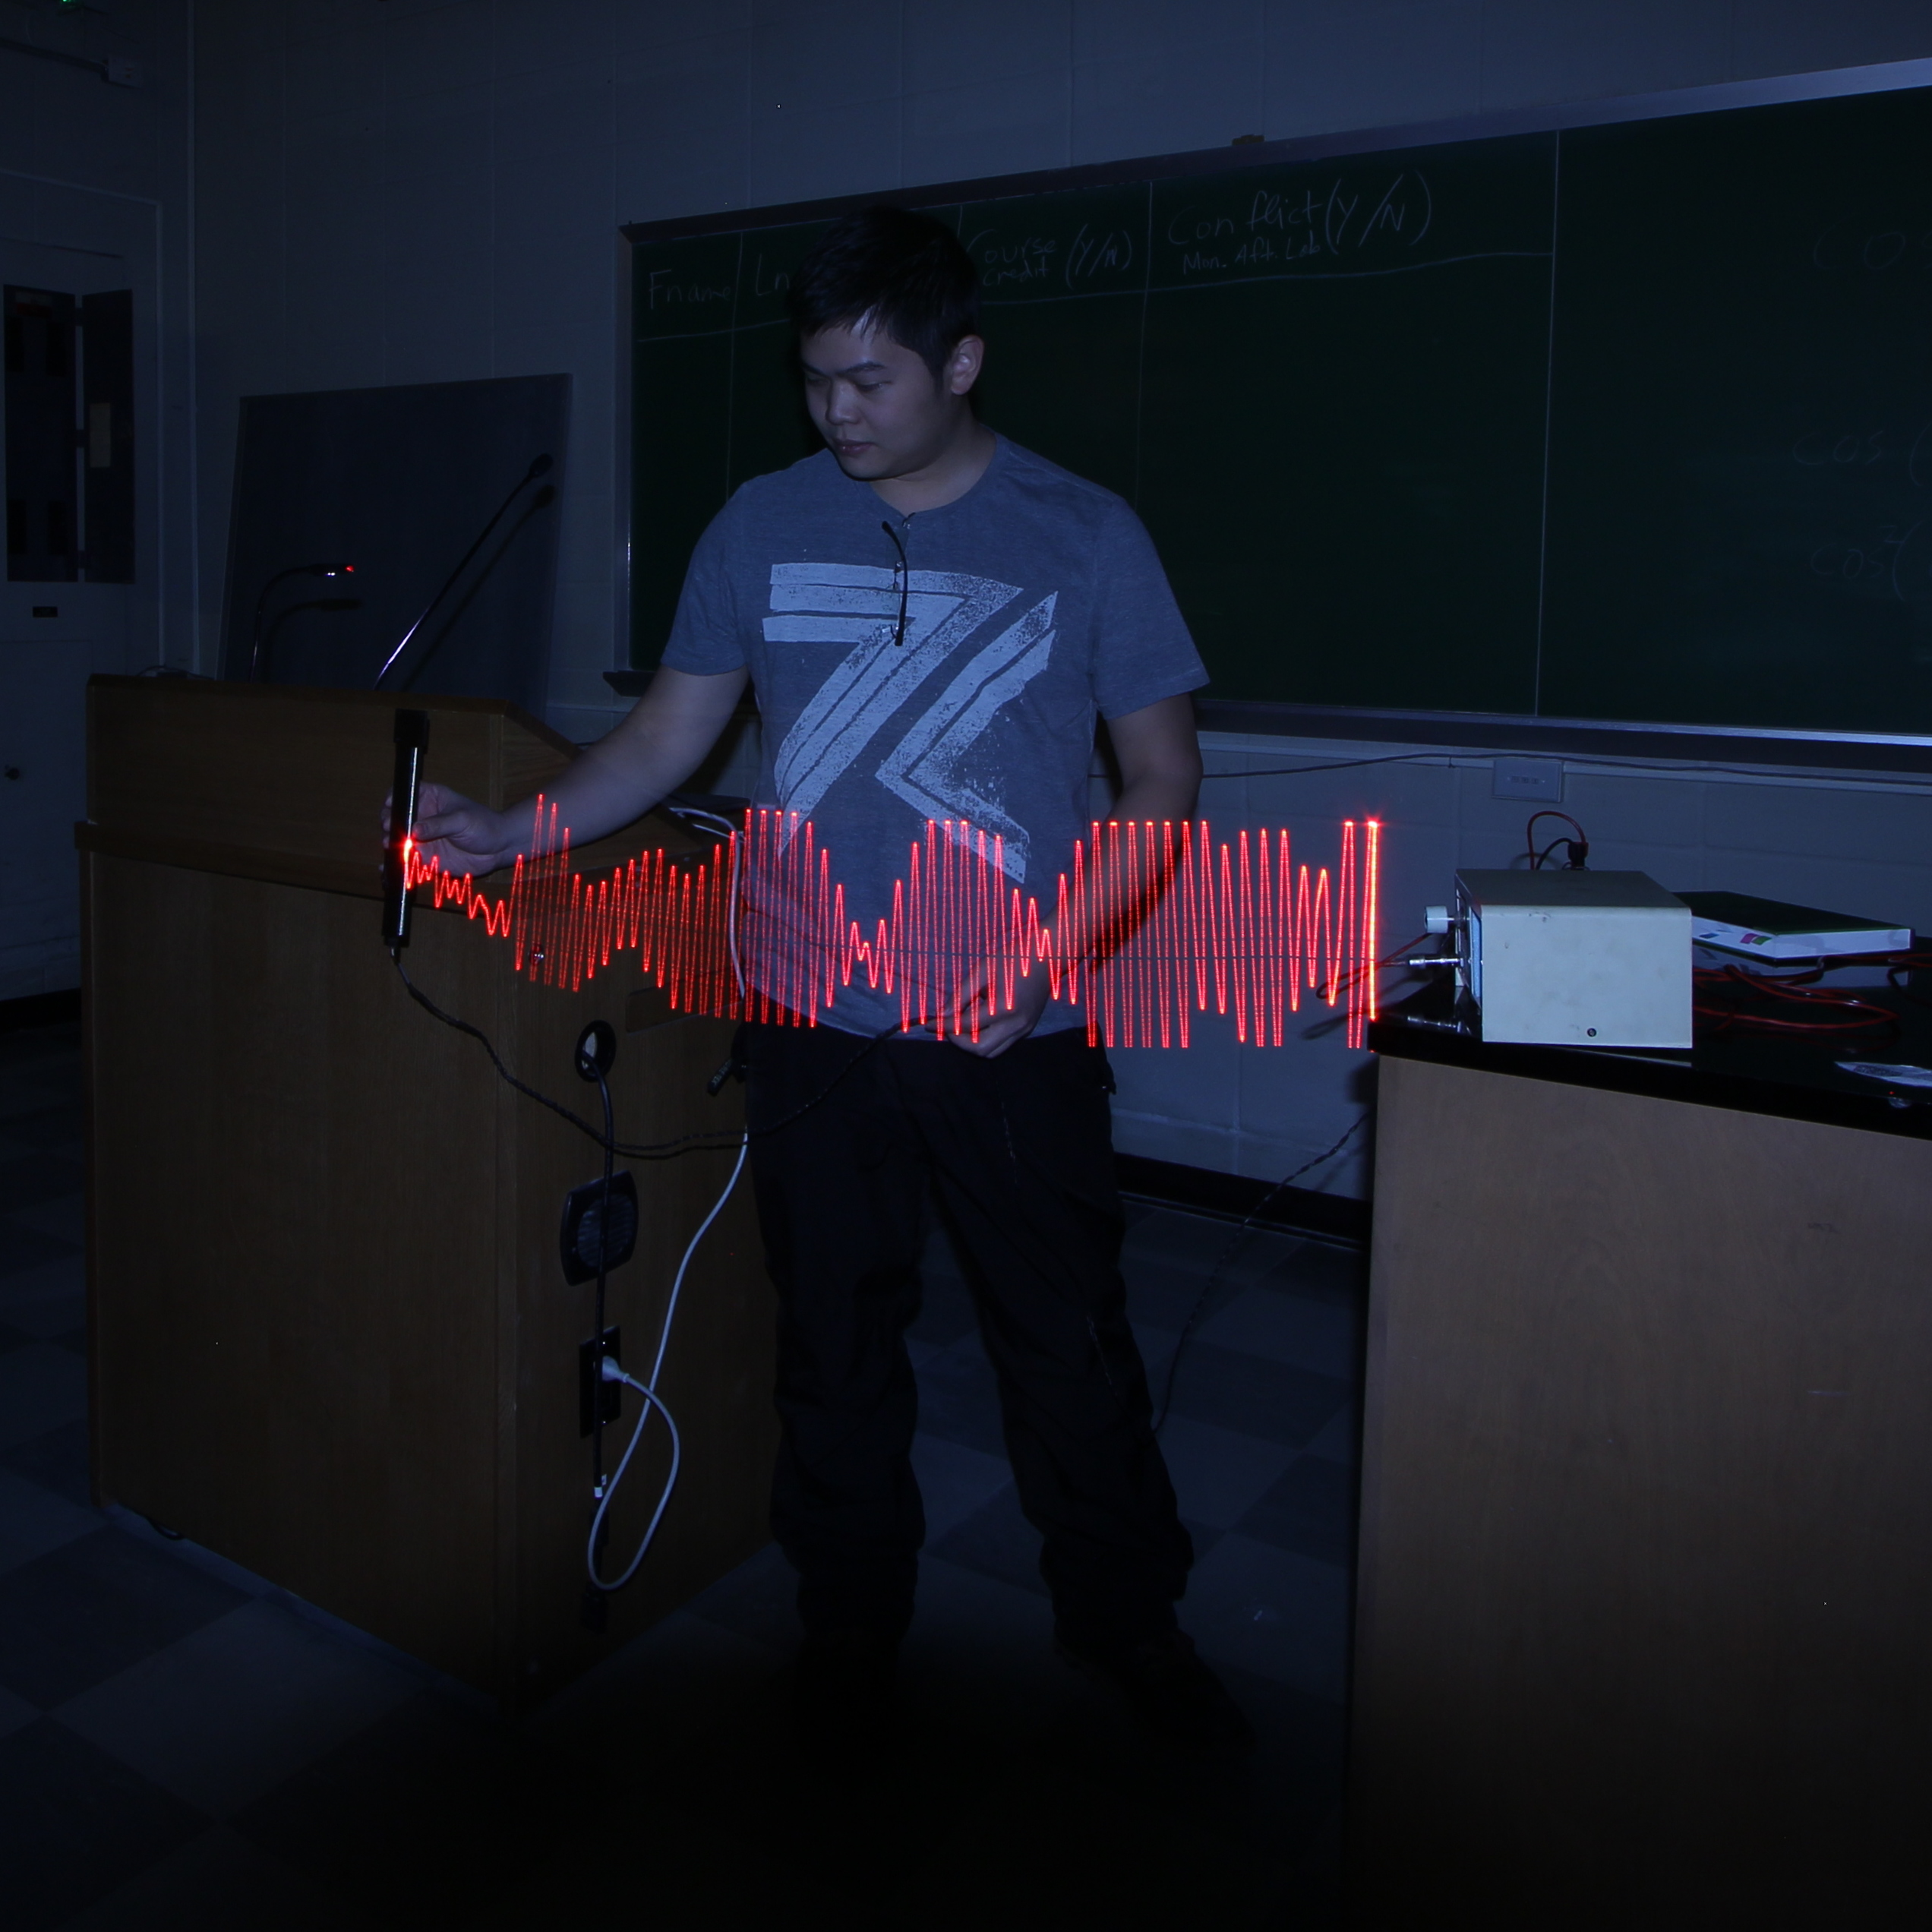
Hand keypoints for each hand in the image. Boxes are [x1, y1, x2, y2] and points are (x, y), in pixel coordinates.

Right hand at [381, 781, 517, 876]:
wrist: (498, 849)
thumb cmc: (484, 825)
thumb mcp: (461, 820)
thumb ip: (438, 824)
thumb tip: (414, 830)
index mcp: (430, 798)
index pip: (404, 793)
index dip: (394, 800)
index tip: (390, 808)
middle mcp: (422, 816)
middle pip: (396, 818)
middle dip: (389, 824)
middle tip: (390, 832)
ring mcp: (422, 837)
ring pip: (398, 839)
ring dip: (390, 844)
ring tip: (390, 847)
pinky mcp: (426, 856)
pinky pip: (407, 860)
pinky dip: (397, 864)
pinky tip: (387, 867)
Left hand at [944, 960, 1053, 1058]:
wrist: (1046, 955)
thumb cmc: (1012, 957)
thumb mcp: (982, 970)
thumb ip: (961, 994)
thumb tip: (943, 1014)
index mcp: (1003, 1008)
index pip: (965, 1026)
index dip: (944, 1026)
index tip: (928, 1023)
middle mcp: (1015, 1025)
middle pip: (979, 1049)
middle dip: (958, 1040)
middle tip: (946, 1025)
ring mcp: (1024, 1030)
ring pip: (991, 1052)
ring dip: (972, 1043)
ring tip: (963, 1023)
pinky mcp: (1027, 1030)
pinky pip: (1002, 1044)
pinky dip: (985, 1038)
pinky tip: (979, 1021)